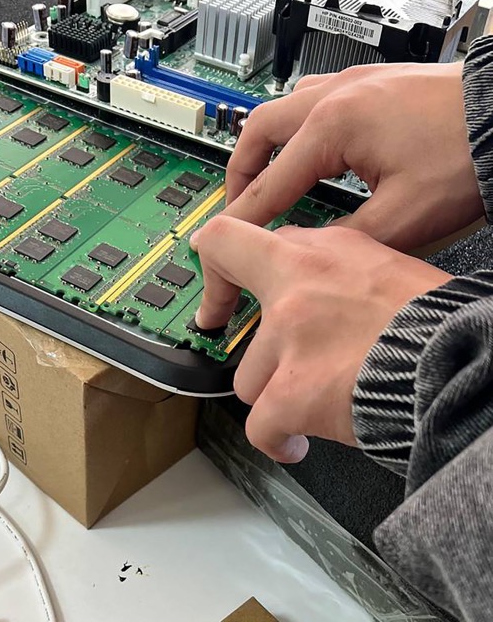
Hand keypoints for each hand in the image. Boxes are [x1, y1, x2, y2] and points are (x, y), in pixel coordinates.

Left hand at [195, 219, 450, 462]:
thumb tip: (302, 272)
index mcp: (319, 254)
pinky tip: (296, 441)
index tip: (215, 286)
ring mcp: (290, 341)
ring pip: (249, 378)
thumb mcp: (382, 266)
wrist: (466, 363)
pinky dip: (276, 438)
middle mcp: (296, 290)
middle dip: (258, 349)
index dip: (216, 266)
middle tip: (277, 363)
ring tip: (318, 401)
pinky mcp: (294, 393)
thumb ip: (332, 264)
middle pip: (235, 323)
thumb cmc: (435, 322)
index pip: (234, 240)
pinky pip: (260, 425)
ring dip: (277, 394)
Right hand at [216, 62, 481, 251]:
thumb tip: (310, 250)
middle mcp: (335, 97)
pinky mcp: (369, 86)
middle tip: (237, 206)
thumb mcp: (403, 218)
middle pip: (258, 130)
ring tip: (265, 180)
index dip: (243, 219)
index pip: (270, 183)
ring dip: (265, 147)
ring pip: (281, 110)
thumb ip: (343, 239)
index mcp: (334, 125)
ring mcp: (352, 85)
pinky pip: (311, 102)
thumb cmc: (469, 157)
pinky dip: (295, 132)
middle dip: (240, 172)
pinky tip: (306, 153)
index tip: (223, 240)